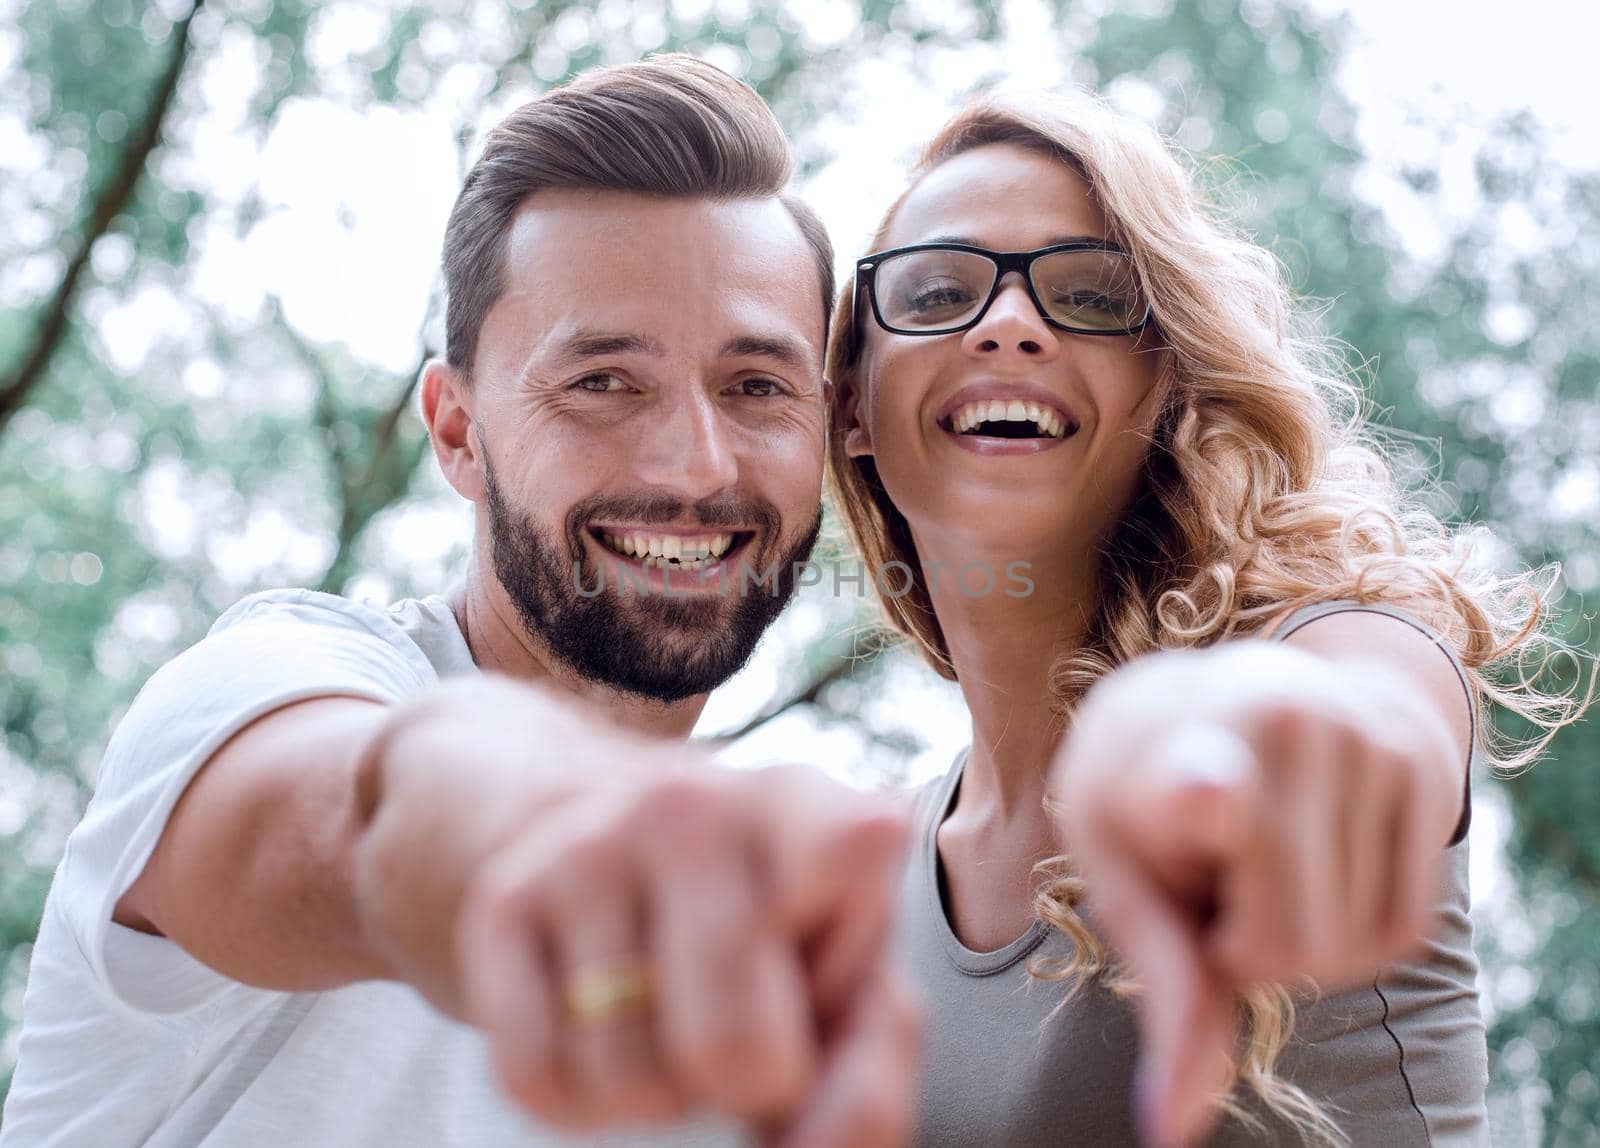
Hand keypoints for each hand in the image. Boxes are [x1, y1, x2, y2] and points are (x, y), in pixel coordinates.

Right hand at [428, 710, 919, 1145]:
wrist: (615, 845)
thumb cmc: (766, 934)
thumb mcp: (845, 978)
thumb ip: (868, 1063)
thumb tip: (812, 1146)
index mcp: (804, 803)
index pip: (852, 860)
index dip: (840, 970)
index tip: (823, 976)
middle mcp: (691, 801)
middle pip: (733, 1044)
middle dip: (747, 1084)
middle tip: (749, 1043)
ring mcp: (586, 843)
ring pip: (627, 1075)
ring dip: (658, 1095)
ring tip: (673, 1027)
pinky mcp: (502, 898)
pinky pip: (533, 1073)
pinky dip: (576, 1102)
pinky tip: (606, 1039)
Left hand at [1048, 642, 1460, 1146]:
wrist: (1222, 688)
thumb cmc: (1149, 795)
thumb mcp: (1123, 873)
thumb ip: (1162, 985)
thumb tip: (1171, 1128)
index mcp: (1170, 751)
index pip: (1196, 783)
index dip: (1201, 798)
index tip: (1209, 796)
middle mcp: (1274, 730)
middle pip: (1289, 949)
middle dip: (1245, 953)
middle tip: (1211, 879)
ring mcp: (1361, 740)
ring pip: (1351, 951)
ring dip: (1300, 940)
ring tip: (1257, 855)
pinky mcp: (1422, 768)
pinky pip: (1404, 931)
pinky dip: (1355, 933)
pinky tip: (1313, 865)